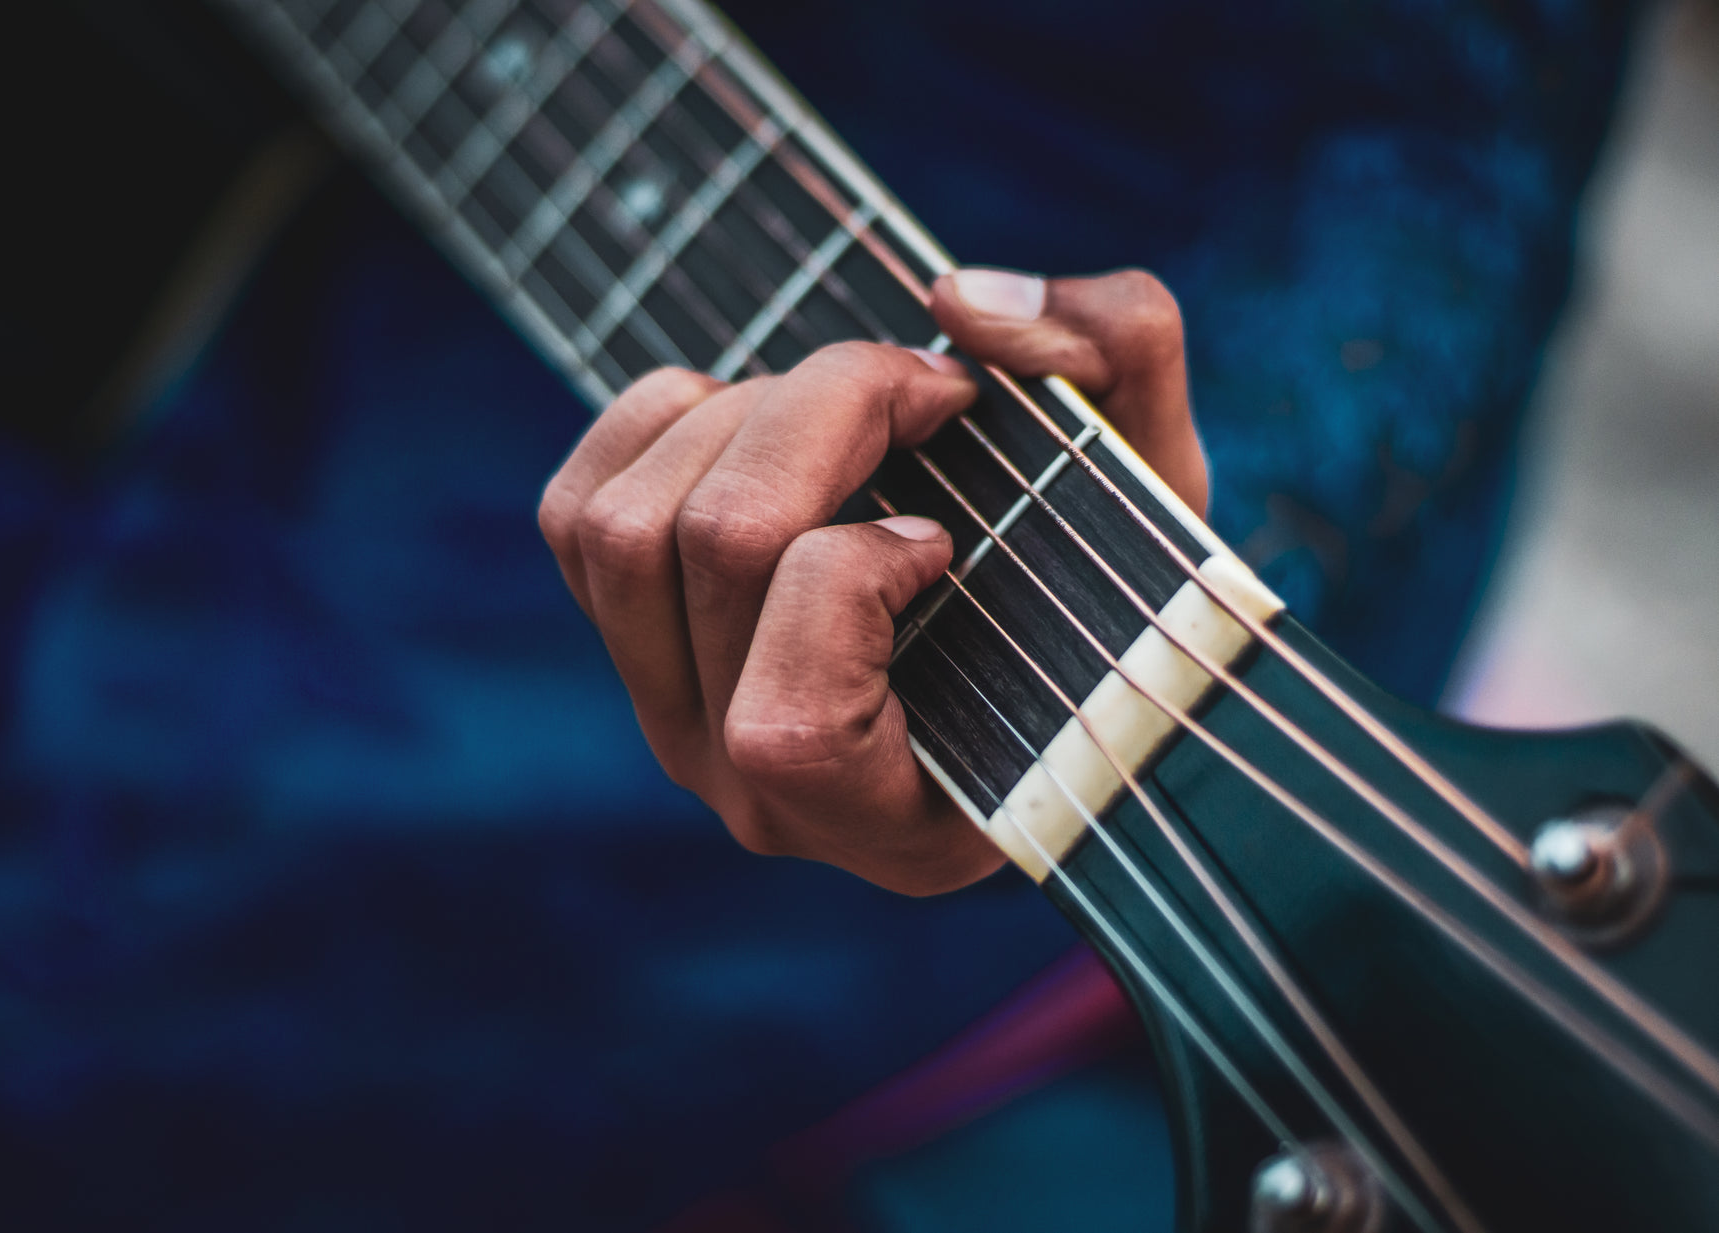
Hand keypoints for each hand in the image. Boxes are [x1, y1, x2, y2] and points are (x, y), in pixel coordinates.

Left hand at [538, 269, 1207, 894]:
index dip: (855, 581)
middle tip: (928, 390)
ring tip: (847, 409)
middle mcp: (756, 796)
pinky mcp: (624, 643)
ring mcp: (675, 723)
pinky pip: (577, 513)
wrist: (1030, 657)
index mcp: (890, 819)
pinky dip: (659, 421)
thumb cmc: (1105, 595)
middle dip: (829, 411)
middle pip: (715, 551)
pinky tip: (755, 418)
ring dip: (748, 413)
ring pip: (628, 527)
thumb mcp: (1161, 489)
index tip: (950, 534)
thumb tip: (959, 300)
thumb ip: (1118, 361)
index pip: (785, 725)